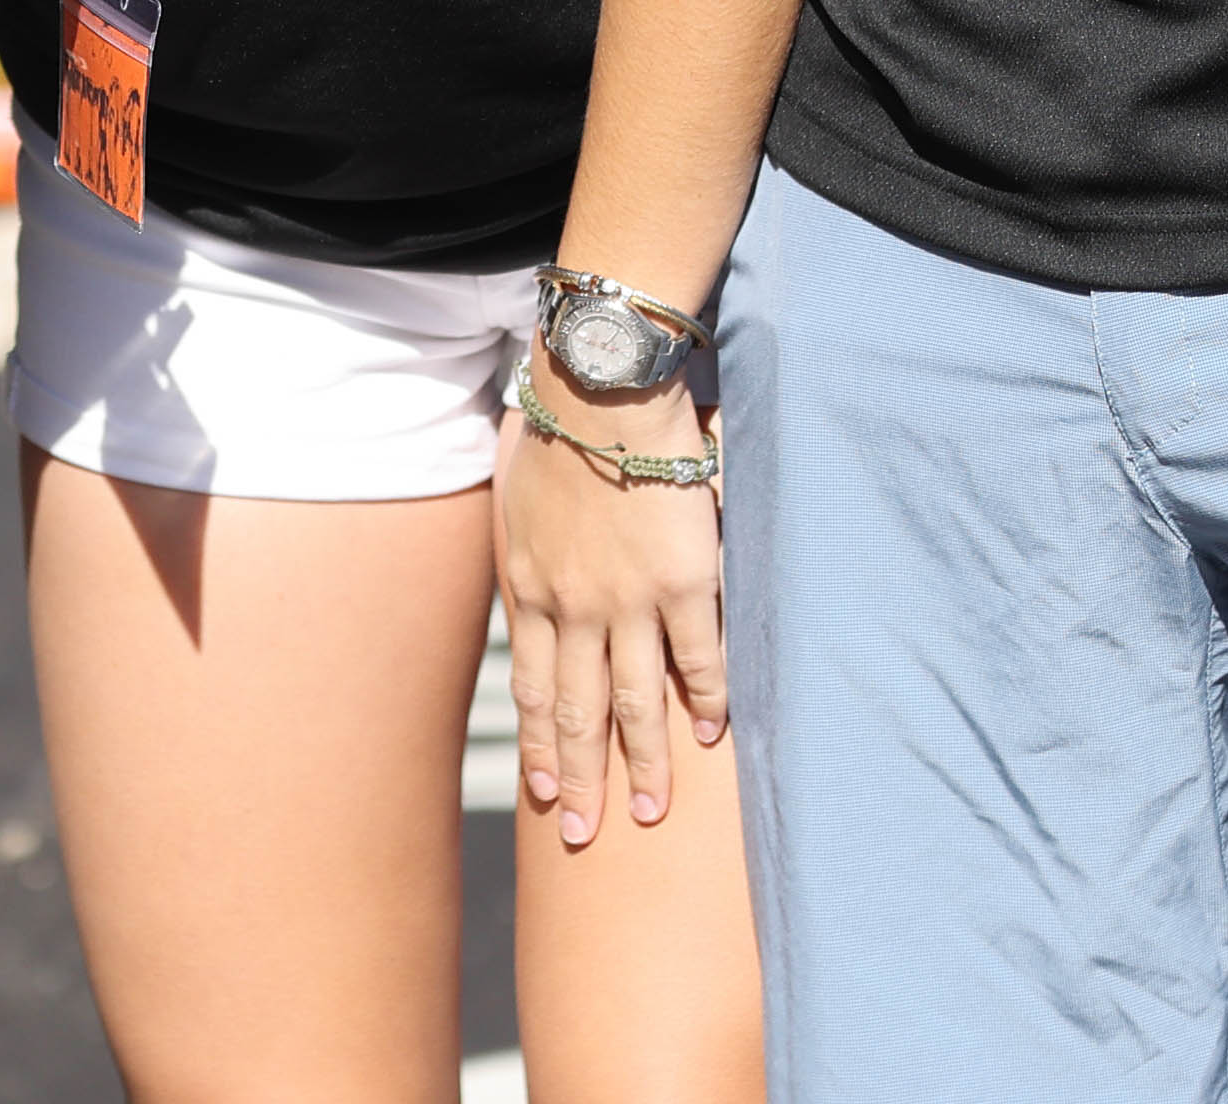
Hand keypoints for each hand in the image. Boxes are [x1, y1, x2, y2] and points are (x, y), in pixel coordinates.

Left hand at [495, 378, 725, 850]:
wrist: (599, 392)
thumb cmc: (555, 430)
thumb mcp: (515, 501)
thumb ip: (527, 552)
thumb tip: (530, 579)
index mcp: (531, 588)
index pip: (532, 688)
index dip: (540, 744)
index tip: (543, 793)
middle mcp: (574, 608)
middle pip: (577, 712)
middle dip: (579, 780)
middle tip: (583, 836)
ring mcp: (629, 601)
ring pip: (635, 702)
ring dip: (641, 764)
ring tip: (646, 812)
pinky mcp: (684, 583)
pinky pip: (699, 658)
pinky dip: (706, 701)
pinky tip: (711, 737)